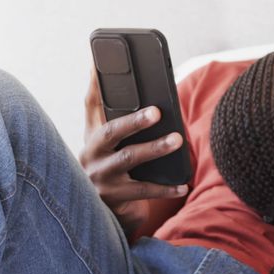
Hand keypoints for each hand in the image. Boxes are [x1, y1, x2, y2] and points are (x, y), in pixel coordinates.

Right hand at [81, 67, 187, 234]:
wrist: (103, 212)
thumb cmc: (114, 167)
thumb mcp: (110, 144)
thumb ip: (118, 118)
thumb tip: (146, 93)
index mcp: (92, 135)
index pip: (91, 104)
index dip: (94, 82)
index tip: (99, 61)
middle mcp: (91, 154)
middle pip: (111, 131)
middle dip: (134, 120)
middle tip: (157, 111)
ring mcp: (100, 177)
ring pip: (129, 158)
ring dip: (155, 148)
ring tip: (177, 140)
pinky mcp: (114, 198)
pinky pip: (144, 190)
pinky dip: (165, 188)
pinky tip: (183, 184)